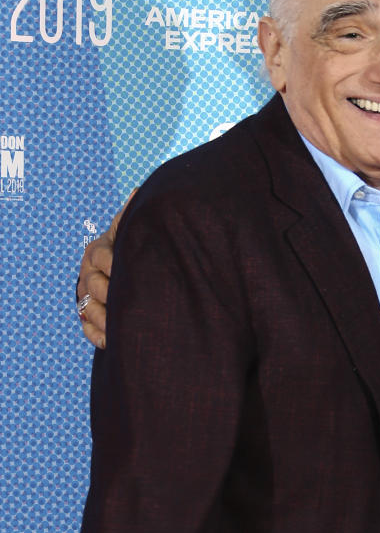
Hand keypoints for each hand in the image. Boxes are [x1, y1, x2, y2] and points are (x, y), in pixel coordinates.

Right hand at [77, 193, 134, 348]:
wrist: (139, 266)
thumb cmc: (137, 246)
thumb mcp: (134, 229)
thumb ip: (133, 216)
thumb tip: (138, 192)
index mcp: (98, 251)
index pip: (101, 258)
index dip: (114, 265)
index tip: (127, 270)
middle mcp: (89, 274)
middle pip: (93, 286)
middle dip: (110, 295)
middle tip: (129, 302)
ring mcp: (87, 296)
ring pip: (88, 309)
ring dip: (104, 319)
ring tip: (122, 325)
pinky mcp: (91, 317)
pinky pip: (88, 329)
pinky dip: (98, 336)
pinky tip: (113, 340)